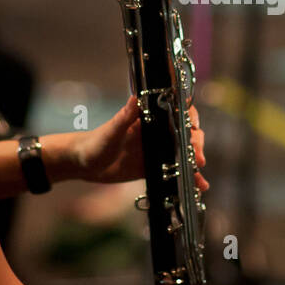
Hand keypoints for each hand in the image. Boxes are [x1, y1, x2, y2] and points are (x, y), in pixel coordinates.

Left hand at [75, 97, 208, 190]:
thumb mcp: (110, 132)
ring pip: (185, 153)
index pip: (177, 112)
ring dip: (196, 162)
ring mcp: (158, 150)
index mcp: (148, 119)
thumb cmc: (94, 143)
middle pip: (186, 134)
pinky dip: (189, 178)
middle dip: (197, 144)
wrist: (84, 164)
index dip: (190, 119)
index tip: (194, 130)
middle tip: (198, 158)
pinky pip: (177, 171)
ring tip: (200, 176)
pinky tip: (199, 186)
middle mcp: (157, 133)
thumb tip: (134, 98)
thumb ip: (123, 117)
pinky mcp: (155, 168)